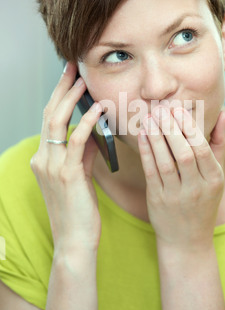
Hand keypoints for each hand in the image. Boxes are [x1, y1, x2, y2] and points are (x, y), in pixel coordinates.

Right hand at [30, 62, 102, 255]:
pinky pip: (75, 142)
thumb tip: (94, 130)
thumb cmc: (79, 210)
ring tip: (83, 81)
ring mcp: (51, 166)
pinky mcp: (66, 175)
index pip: (50, 120)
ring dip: (71, 99)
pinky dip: (86, 122)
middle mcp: (43, 159)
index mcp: (44, 159)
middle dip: (61, 89)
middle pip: (50, 115)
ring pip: (57, 123)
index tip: (70, 77)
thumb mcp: (79, 176)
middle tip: (72, 68)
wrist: (74, 241)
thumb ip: (84, 153)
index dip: (59, 96)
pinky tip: (97, 109)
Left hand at [138, 107, 224, 250]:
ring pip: (165, 162)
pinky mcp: (158, 200)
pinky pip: (151, 172)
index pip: (202, 149)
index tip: (177, 109)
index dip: (189, 127)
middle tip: (160, 109)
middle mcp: (197, 188)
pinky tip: (143, 135)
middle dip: (171, 129)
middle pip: (184, 154)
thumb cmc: (204, 201)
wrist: (187, 240)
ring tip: (150, 118)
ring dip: (156, 138)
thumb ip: (220, 144)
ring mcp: (176, 196)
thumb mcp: (217, 176)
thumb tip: (223, 115)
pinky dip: (146, 152)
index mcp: (214, 180)